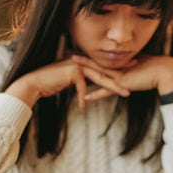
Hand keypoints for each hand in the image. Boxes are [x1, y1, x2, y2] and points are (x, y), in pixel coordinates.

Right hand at [5, 58, 130, 112]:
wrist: (35, 83)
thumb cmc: (52, 83)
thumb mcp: (71, 81)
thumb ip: (82, 80)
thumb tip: (90, 85)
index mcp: (84, 62)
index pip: (104, 67)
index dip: (118, 69)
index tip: (132, 71)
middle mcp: (83, 62)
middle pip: (106, 71)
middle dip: (122, 75)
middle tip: (136, 79)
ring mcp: (78, 66)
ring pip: (100, 78)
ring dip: (113, 87)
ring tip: (126, 94)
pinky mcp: (72, 73)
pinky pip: (83, 89)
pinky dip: (82, 100)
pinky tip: (83, 110)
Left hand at [71, 55, 172, 101]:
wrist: (165, 71)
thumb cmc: (157, 69)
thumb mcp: (142, 66)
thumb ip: (135, 66)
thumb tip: (134, 66)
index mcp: (121, 62)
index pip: (102, 58)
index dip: (90, 54)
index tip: (78, 50)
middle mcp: (119, 66)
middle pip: (96, 61)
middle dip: (81, 57)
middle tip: (66, 51)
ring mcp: (120, 74)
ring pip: (98, 71)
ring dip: (83, 68)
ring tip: (69, 64)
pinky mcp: (124, 83)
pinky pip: (107, 90)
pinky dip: (96, 94)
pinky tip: (85, 97)